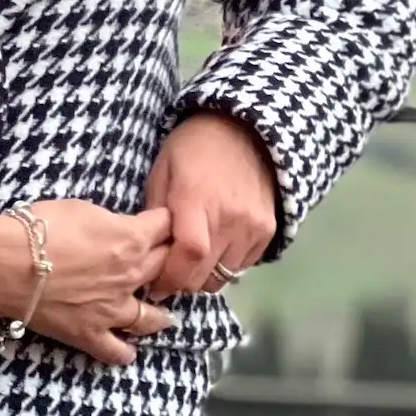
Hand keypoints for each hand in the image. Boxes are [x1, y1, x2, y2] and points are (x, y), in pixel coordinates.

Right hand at [0, 200, 177, 365]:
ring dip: (159, 313)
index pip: (166, 226)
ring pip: (150, 317)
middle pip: (165, 267)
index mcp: (131, 239)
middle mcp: (131, 276)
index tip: (165, 223)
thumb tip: (120, 229)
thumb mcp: (84, 208)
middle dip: (169, 260)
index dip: (165, 222)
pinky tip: (129, 348)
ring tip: (162, 314)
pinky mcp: (91, 334)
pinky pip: (117, 351)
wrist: (9, 263)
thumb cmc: (42, 227)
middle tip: (168, 261)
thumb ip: (112, 221)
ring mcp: (113, 309)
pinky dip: (126, 351)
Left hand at [141, 112, 277, 297]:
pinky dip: (226, 264)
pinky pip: (243, 265)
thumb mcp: (163, 171)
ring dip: (205, 274)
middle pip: (204, 276)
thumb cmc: (193, 148)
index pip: (188, 256)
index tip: (156, 285)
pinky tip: (216, 244)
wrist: (244, 129)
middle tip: (171, 271)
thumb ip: (155, 216)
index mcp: (196, 200)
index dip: (171, 279)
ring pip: (223, 276)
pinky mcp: (268, 230)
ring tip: (194, 256)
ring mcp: (252, 226)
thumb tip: (148, 256)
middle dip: (182, 281)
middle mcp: (229, 218)